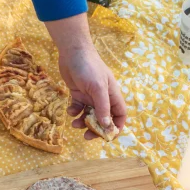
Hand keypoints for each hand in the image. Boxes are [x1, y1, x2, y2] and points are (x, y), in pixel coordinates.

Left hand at [44, 14, 126, 139]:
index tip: (108, 136)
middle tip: (87, 136)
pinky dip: (74, 112)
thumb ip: (102, 107)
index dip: (116, 127)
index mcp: (112, 95)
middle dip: (96, 129)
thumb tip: (107, 126)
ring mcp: (90, 96)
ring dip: (83, 122)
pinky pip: (78, 108)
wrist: (72, 52)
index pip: (120, 115)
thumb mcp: (98, 88)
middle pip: (103, 119)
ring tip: (75, 124)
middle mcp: (103, 97)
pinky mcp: (78, 93)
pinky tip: (70, 110)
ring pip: (89, 115)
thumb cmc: (89, 67)